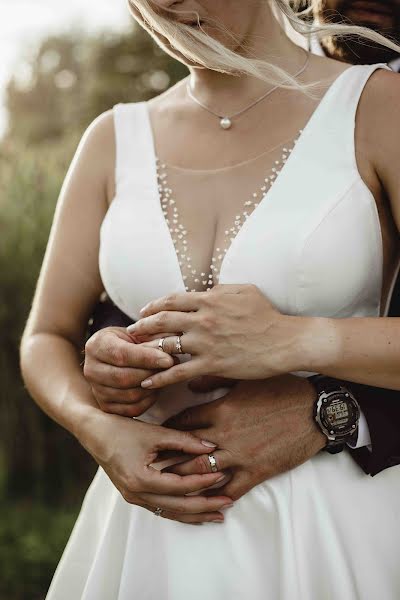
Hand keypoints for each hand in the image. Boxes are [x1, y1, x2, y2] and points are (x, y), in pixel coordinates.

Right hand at [79, 410, 232, 523]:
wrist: (94, 432)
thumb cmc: (122, 429)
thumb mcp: (155, 432)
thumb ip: (185, 440)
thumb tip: (212, 446)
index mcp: (141, 480)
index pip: (180, 486)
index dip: (203, 481)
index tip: (222, 475)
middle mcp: (136, 494)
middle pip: (178, 507)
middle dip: (205, 506)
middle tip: (228, 501)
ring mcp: (134, 498)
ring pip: (170, 513)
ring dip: (195, 514)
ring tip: (218, 514)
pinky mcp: (135, 495)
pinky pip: (161, 509)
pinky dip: (181, 512)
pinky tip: (196, 513)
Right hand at [83, 326, 175, 416]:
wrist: (114, 356)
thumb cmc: (130, 341)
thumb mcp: (138, 333)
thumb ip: (153, 337)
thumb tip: (173, 345)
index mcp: (96, 345)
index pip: (122, 354)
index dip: (147, 358)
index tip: (169, 360)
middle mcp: (90, 368)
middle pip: (124, 377)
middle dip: (151, 374)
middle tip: (171, 369)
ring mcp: (96, 389)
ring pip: (129, 395)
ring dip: (152, 388)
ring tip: (164, 377)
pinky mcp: (105, 406)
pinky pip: (131, 410)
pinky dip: (148, 401)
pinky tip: (155, 390)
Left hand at [127, 284, 308, 388]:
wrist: (286, 341)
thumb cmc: (268, 315)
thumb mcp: (245, 291)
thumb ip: (220, 290)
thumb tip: (204, 291)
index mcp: (210, 300)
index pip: (172, 300)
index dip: (153, 305)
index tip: (143, 311)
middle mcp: (204, 319)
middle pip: (162, 320)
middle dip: (142, 326)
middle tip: (131, 332)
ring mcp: (206, 343)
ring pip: (166, 345)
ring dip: (146, 351)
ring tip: (134, 356)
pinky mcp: (212, 364)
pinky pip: (178, 372)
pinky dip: (159, 378)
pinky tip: (147, 383)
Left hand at [163, 375, 325, 500]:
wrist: (315, 409)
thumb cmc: (281, 389)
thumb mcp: (245, 379)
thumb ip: (215, 381)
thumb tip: (191, 382)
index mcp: (220, 409)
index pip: (182, 422)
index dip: (167, 429)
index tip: (158, 435)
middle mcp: (224, 434)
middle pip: (184, 450)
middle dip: (166, 458)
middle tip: (151, 465)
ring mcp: (239, 455)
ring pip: (201, 472)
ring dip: (183, 480)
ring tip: (168, 486)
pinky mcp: (257, 471)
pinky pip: (232, 489)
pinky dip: (218, 497)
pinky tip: (207, 501)